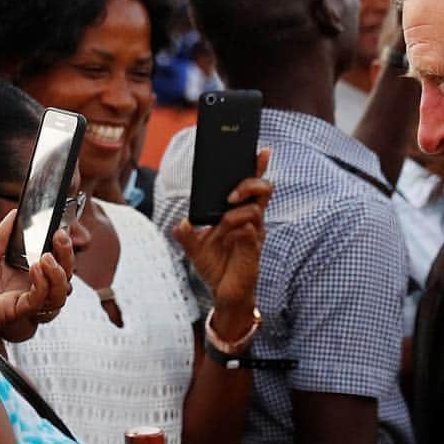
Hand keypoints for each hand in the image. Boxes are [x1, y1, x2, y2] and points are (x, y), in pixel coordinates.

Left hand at [0, 212, 71, 360]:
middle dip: (66, 255)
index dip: (59, 244)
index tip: (61, 224)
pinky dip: (43, 285)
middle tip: (61, 236)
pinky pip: (38, 301)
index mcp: (16, 270)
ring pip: (58, 292)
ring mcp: (21, 300)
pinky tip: (36, 268)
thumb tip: (15, 214)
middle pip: (61, 274)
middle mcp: (23, 285)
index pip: (49, 257)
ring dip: (59, 273)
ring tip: (47, 257)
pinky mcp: (14, 312)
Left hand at [173, 149, 271, 318]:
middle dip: (250, 182)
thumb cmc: (215, 266)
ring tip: (223, 220)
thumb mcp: (194, 247)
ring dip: (238, 210)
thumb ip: (186, 233)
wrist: (223, 293)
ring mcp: (255, 234)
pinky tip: (229, 231)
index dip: (259, 167)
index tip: (261, 150)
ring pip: (257, 209)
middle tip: (231, 193)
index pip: (253, 185)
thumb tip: (180, 223)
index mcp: (240, 213)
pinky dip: (240, 227)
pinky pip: (252, 231)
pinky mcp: (254, 249)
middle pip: (263, 189)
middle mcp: (252, 220)